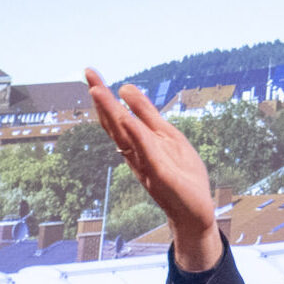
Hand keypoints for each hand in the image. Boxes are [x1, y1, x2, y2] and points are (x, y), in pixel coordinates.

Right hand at [84, 68, 220, 271]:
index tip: (90, 72)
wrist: (196, 210)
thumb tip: (125, 88)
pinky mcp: (159, 175)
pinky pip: (145, 152)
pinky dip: (135, 136)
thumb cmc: (181, 174)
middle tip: (88, 73)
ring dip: (111, 112)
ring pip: (125, 135)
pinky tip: (125, 119)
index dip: (104, 94)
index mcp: (138, 143)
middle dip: (102, 98)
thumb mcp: (168, 135)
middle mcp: (135, 153)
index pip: (117, 115)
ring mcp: (145, 164)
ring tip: (98, 90)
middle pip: (114, 122)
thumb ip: (147, 114)